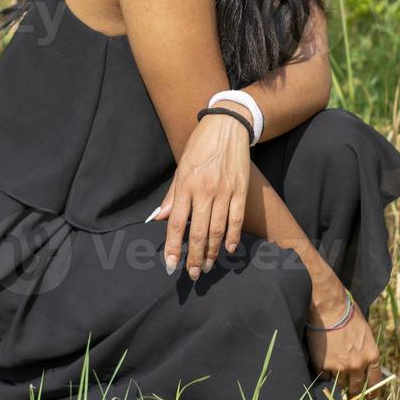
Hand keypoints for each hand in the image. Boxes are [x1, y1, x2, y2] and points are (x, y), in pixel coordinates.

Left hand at [148, 109, 250, 279]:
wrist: (227, 125)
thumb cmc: (200, 146)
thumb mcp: (181, 167)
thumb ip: (172, 196)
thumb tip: (159, 218)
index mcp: (186, 185)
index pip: (177, 223)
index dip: (173, 248)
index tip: (171, 266)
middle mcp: (204, 190)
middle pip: (198, 232)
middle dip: (193, 257)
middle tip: (191, 274)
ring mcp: (224, 191)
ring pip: (217, 230)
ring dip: (211, 251)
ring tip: (206, 266)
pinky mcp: (240, 190)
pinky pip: (237, 219)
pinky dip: (233, 236)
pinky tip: (229, 248)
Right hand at [305, 292, 382, 398]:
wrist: (329, 307)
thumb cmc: (348, 312)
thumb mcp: (365, 331)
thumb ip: (365, 349)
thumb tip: (362, 358)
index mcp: (371, 356)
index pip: (375, 383)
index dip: (371, 392)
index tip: (369, 397)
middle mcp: (357, 365)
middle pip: (356, 388)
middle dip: (353, 391)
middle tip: (350, 393)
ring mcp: (339, 367)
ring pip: (339, 384)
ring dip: (338, 380)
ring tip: (333, 371)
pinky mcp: (323, 366)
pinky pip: (324, 377)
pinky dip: (324, 373)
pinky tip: (322, 363)